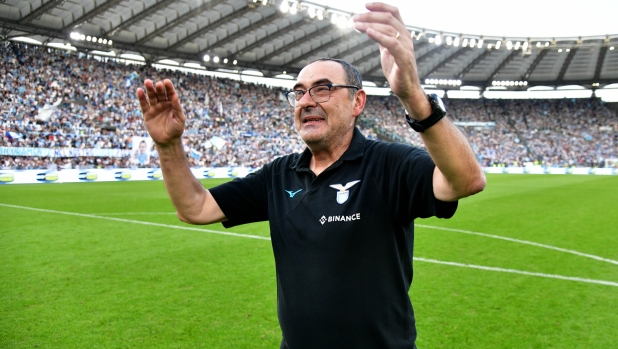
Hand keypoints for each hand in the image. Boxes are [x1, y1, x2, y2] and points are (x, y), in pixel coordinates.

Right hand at [136, 79, 185, 147]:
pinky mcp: (147, 114)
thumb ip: (177, 107)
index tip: (167, 82)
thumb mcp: (179, 119)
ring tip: (147, 82)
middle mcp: (163, 104)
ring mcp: (154, 108)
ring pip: (151, 97)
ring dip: (149, 89)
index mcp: (172, 104)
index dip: (169, 87)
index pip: (170, 93)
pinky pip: (144, 104)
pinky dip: (141, 98)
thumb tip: (175, 96)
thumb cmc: (176, 129)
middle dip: (159, 88)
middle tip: (158, 84)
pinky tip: (139, 91)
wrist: (168, 141)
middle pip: (160, 93)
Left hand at [353, 2, 428, 117]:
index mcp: (402, 34)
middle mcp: (406, 37)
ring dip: (369, 24)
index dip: (381, 6)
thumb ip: (383, 39)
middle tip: (354, 18)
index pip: (394, 13)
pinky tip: (368, 32)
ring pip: (389, 28)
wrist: (407, 89)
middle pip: (389, 18)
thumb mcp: (388, 51)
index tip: (366, 5)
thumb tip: (371, 28)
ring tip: (355, 25)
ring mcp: (406, 47)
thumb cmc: (397, 70)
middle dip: (370, 15)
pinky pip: (392, 43)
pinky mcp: (404, 58)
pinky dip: (379, 35)